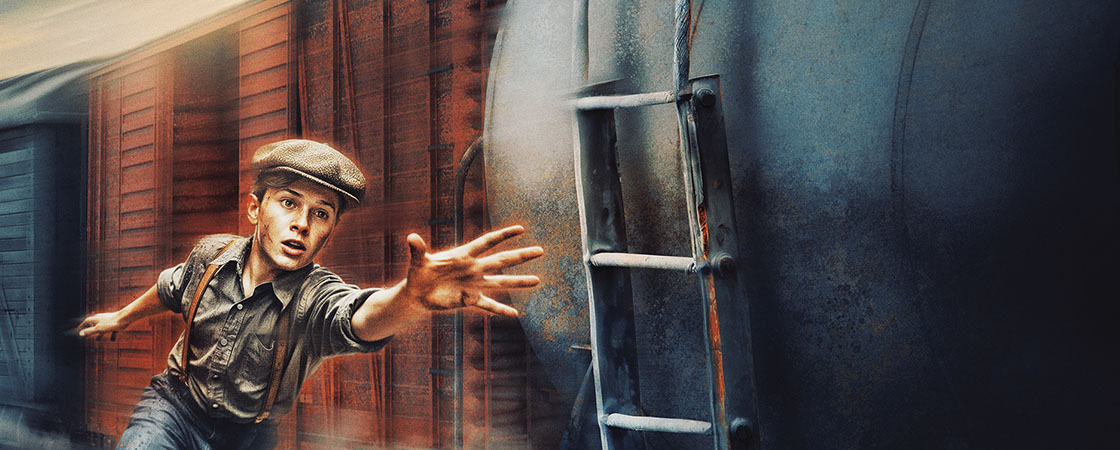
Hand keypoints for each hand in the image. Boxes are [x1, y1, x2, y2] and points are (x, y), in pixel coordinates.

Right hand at [77, 312, 125, 339]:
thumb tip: (80, 334)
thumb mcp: (99, 328)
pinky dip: (112, 335)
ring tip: (97, 340)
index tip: (78, 331)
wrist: (125, 318)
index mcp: (96, 319)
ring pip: (103, 329)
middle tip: (86, 335)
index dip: (81, 327)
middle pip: (94, 325)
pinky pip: (113, 331)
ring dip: (100, 334)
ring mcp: (109, 322)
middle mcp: (101, 319)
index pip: (86, 322)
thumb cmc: (111, 322)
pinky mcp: (116, 325)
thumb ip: (90, 331)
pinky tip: (112, 340)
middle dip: (90, 330)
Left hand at [402, 225, 542, 316]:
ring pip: (500, 282)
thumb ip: (417, 250)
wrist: (417, 293)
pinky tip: (515, 314)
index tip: (521, 229)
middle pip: (501, 260)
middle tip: (540, 251)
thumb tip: (411, 237)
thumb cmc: (418, 273)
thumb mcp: (418, 261)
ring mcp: (473, 285)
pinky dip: (501, 310)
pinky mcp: (469, 300)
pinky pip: (488, 305)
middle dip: (520, 256)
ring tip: (537, 281)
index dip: (503, 235)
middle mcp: (473, 269)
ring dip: (518, 282)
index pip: (486, 242)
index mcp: (463, 255)